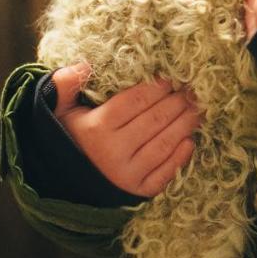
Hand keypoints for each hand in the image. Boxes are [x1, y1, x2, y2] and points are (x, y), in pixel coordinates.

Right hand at [50, 62, 200, 197]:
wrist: (61, 185)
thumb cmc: (67, 140)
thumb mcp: (59, 112)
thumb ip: (65, 85)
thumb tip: (84, 65)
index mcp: (96, 128)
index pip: (136, 101)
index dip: (157, 87)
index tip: (170, 79)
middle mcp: (113, 152)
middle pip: (155, 120)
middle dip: (177, 102)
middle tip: (191, 91)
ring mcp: (127, 174)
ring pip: (165, 144)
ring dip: (185, 124)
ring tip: (197, 110)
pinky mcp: (137, 192)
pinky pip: (165, 173)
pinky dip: (180, 156)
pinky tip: (190, 140)